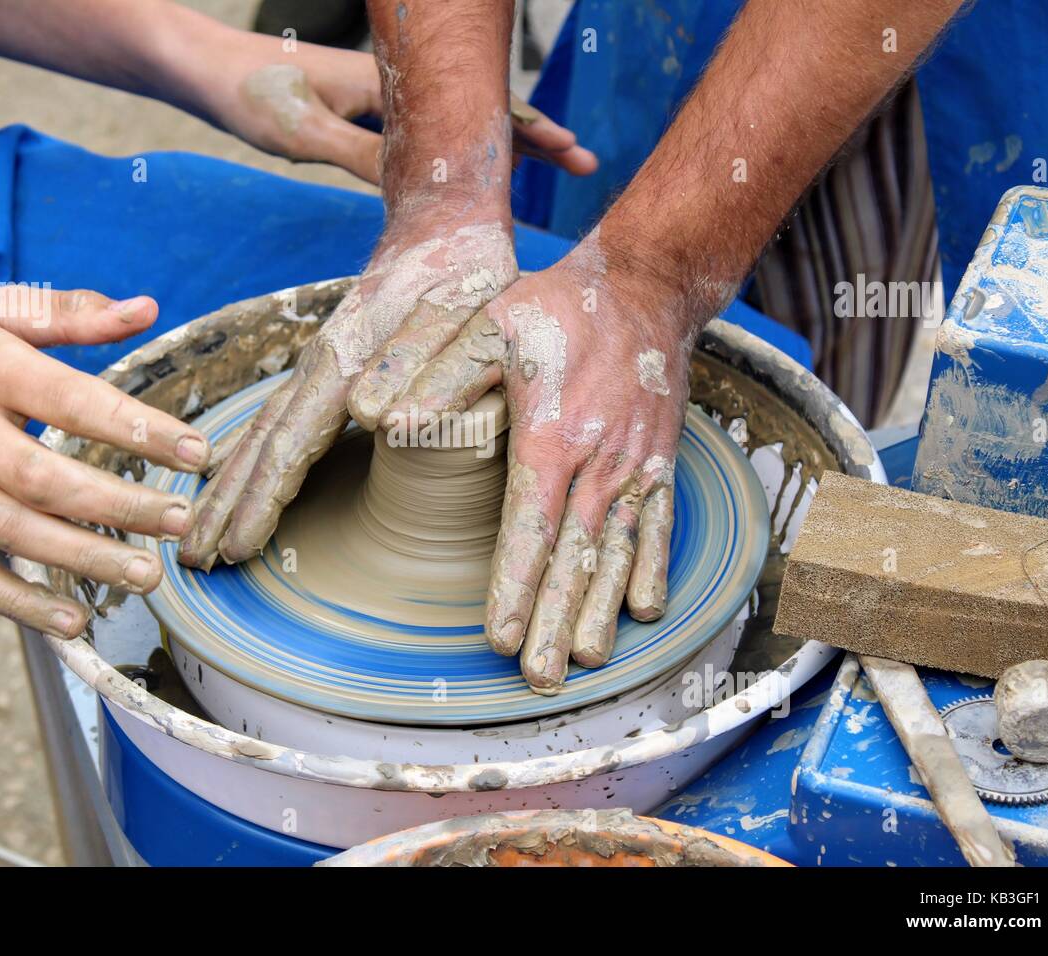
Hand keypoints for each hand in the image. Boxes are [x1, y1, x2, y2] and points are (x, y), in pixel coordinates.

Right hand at [0, 290, 211, 637]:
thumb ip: (68, 313)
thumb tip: (147, 308)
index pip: (75, 401)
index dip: (140, 429)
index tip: (196, 453)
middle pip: (44, 477)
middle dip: (119, 505)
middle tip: (179, 523)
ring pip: (10, 531)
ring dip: (81, 559)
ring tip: (145, 576)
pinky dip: (16, 603)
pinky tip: (70, 621)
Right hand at [178, 210, 518, 567]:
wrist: (444, 223)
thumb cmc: (462, 274)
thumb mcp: (459, 316)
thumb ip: (419, 361)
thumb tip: (370, 417)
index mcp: (345, 361)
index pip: (292, 442)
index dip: (263, 498)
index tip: (237, 547)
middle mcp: (319, 366)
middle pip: (258, 444)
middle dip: (222, 504)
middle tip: (191, 558)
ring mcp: (319, 366)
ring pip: (259, 432)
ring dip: (225, 486)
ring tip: (197, 534)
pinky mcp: (329, 367)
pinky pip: (277, 420)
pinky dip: (248, 457)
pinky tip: (235, 480)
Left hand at [182, 34, 596, 183]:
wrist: (201, 67)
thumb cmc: (246, 92)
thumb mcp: (300, 130)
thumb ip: (358, 153)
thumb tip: (419, 187)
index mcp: (389, 81)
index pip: (476, 106)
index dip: (526, 131)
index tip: (570, 150)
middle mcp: (395, 86)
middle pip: (480, 110)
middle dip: (532, 136)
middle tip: (581, 161)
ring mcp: (381, 99)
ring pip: (457, 122)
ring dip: (501, 144)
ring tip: (546, 164)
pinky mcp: (361, 113)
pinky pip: (425, 134)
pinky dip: (458, 150)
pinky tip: (469, 170)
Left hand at [378, 247, 698, 692]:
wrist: (644, 288)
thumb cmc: (556, 309)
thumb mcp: (488, 325)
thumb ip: (438, 375)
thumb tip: (387, 422)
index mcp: (550, 435)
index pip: (528, 526)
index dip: (513, 586)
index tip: (496, 637)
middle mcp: (599, 462)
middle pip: (574, 556)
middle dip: (552, 620)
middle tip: (535, 677)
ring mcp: (636, 467)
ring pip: (618, 552)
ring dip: (599, 610)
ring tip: (583, 660)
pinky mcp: (660, 464)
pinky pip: (660, 527)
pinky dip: (653, 571)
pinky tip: (643, 612)